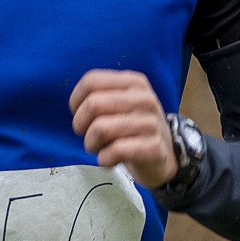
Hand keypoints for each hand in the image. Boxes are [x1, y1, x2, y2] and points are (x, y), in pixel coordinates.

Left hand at [68, 69, 177, 187]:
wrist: (164, 155)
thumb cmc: (132, 128)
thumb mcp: (120, 104)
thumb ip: (99, 97)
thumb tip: (76, 107)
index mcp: (133, 82)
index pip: (91, 81)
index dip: (76, 101)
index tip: (80, 116)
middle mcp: (144, 98)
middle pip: (93, 104)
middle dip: (81, 125)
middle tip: (88, 136)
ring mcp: (151, 122)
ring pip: (101, 128)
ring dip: (91, 144)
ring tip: (98, 149)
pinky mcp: (154, 147)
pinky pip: (116, 150)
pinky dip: (104, 158)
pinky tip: (109, 160)